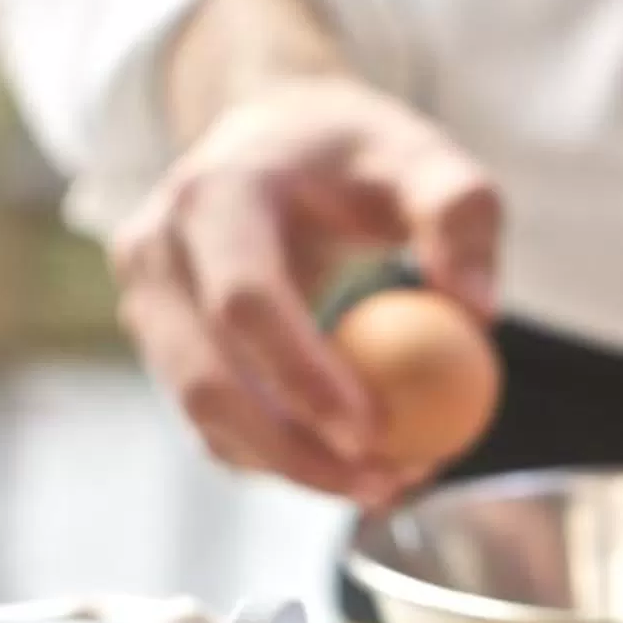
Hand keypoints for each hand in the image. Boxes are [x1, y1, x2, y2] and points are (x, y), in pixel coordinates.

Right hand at [113, 73, 500, 507]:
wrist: (272, 138)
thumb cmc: (356, 154)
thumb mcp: (422, 158)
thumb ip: (461, 216)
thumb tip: (475, 311)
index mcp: (215, 194)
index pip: (244, 302)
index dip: (302, 376)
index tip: (376, 433)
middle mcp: (157, 250)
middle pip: (207, 381)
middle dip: (294, 453)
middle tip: (384, 484)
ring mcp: (147, 305)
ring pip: (204, 420)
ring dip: (291, 469)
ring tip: (385, 482)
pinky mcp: (161, 348)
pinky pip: (214, 426)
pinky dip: (279, 459)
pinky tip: (349, 465)